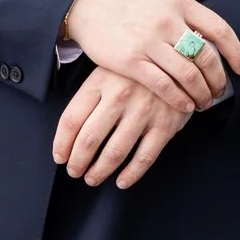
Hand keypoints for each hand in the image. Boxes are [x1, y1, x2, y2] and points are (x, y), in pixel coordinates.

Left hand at [52, 67, 188, 187]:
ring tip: (92, 178)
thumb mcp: (109, 71)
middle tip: (75, 171)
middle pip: (89, 139)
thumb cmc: (136, 70)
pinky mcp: (165, 123)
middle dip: (78, 162)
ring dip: (99, 171)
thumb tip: (68, 137)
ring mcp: (144, 110)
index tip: (60, 157)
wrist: (180, 58)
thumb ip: (90, 98)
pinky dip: (131, 174)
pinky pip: (145, 157)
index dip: (61, 144)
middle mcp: (120, 96)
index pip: (71, 119)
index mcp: (100, 82)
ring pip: (114, 152)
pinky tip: (122, 181)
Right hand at [60, 0, 239, 114]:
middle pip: (206, 56)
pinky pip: (164, 85)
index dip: (235, 52)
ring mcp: (149, 41)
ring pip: (187, 74)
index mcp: (180, 3)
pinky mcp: (131, 61)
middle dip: (217, 79)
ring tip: (204, 102)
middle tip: (219, 92)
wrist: (90, 5)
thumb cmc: (130, 5)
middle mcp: (168, 20)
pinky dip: (179, 99)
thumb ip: (186, 17)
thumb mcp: (163, 0)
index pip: (220, 29)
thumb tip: (213, 41)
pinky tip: (185, 106)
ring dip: (201, 93)